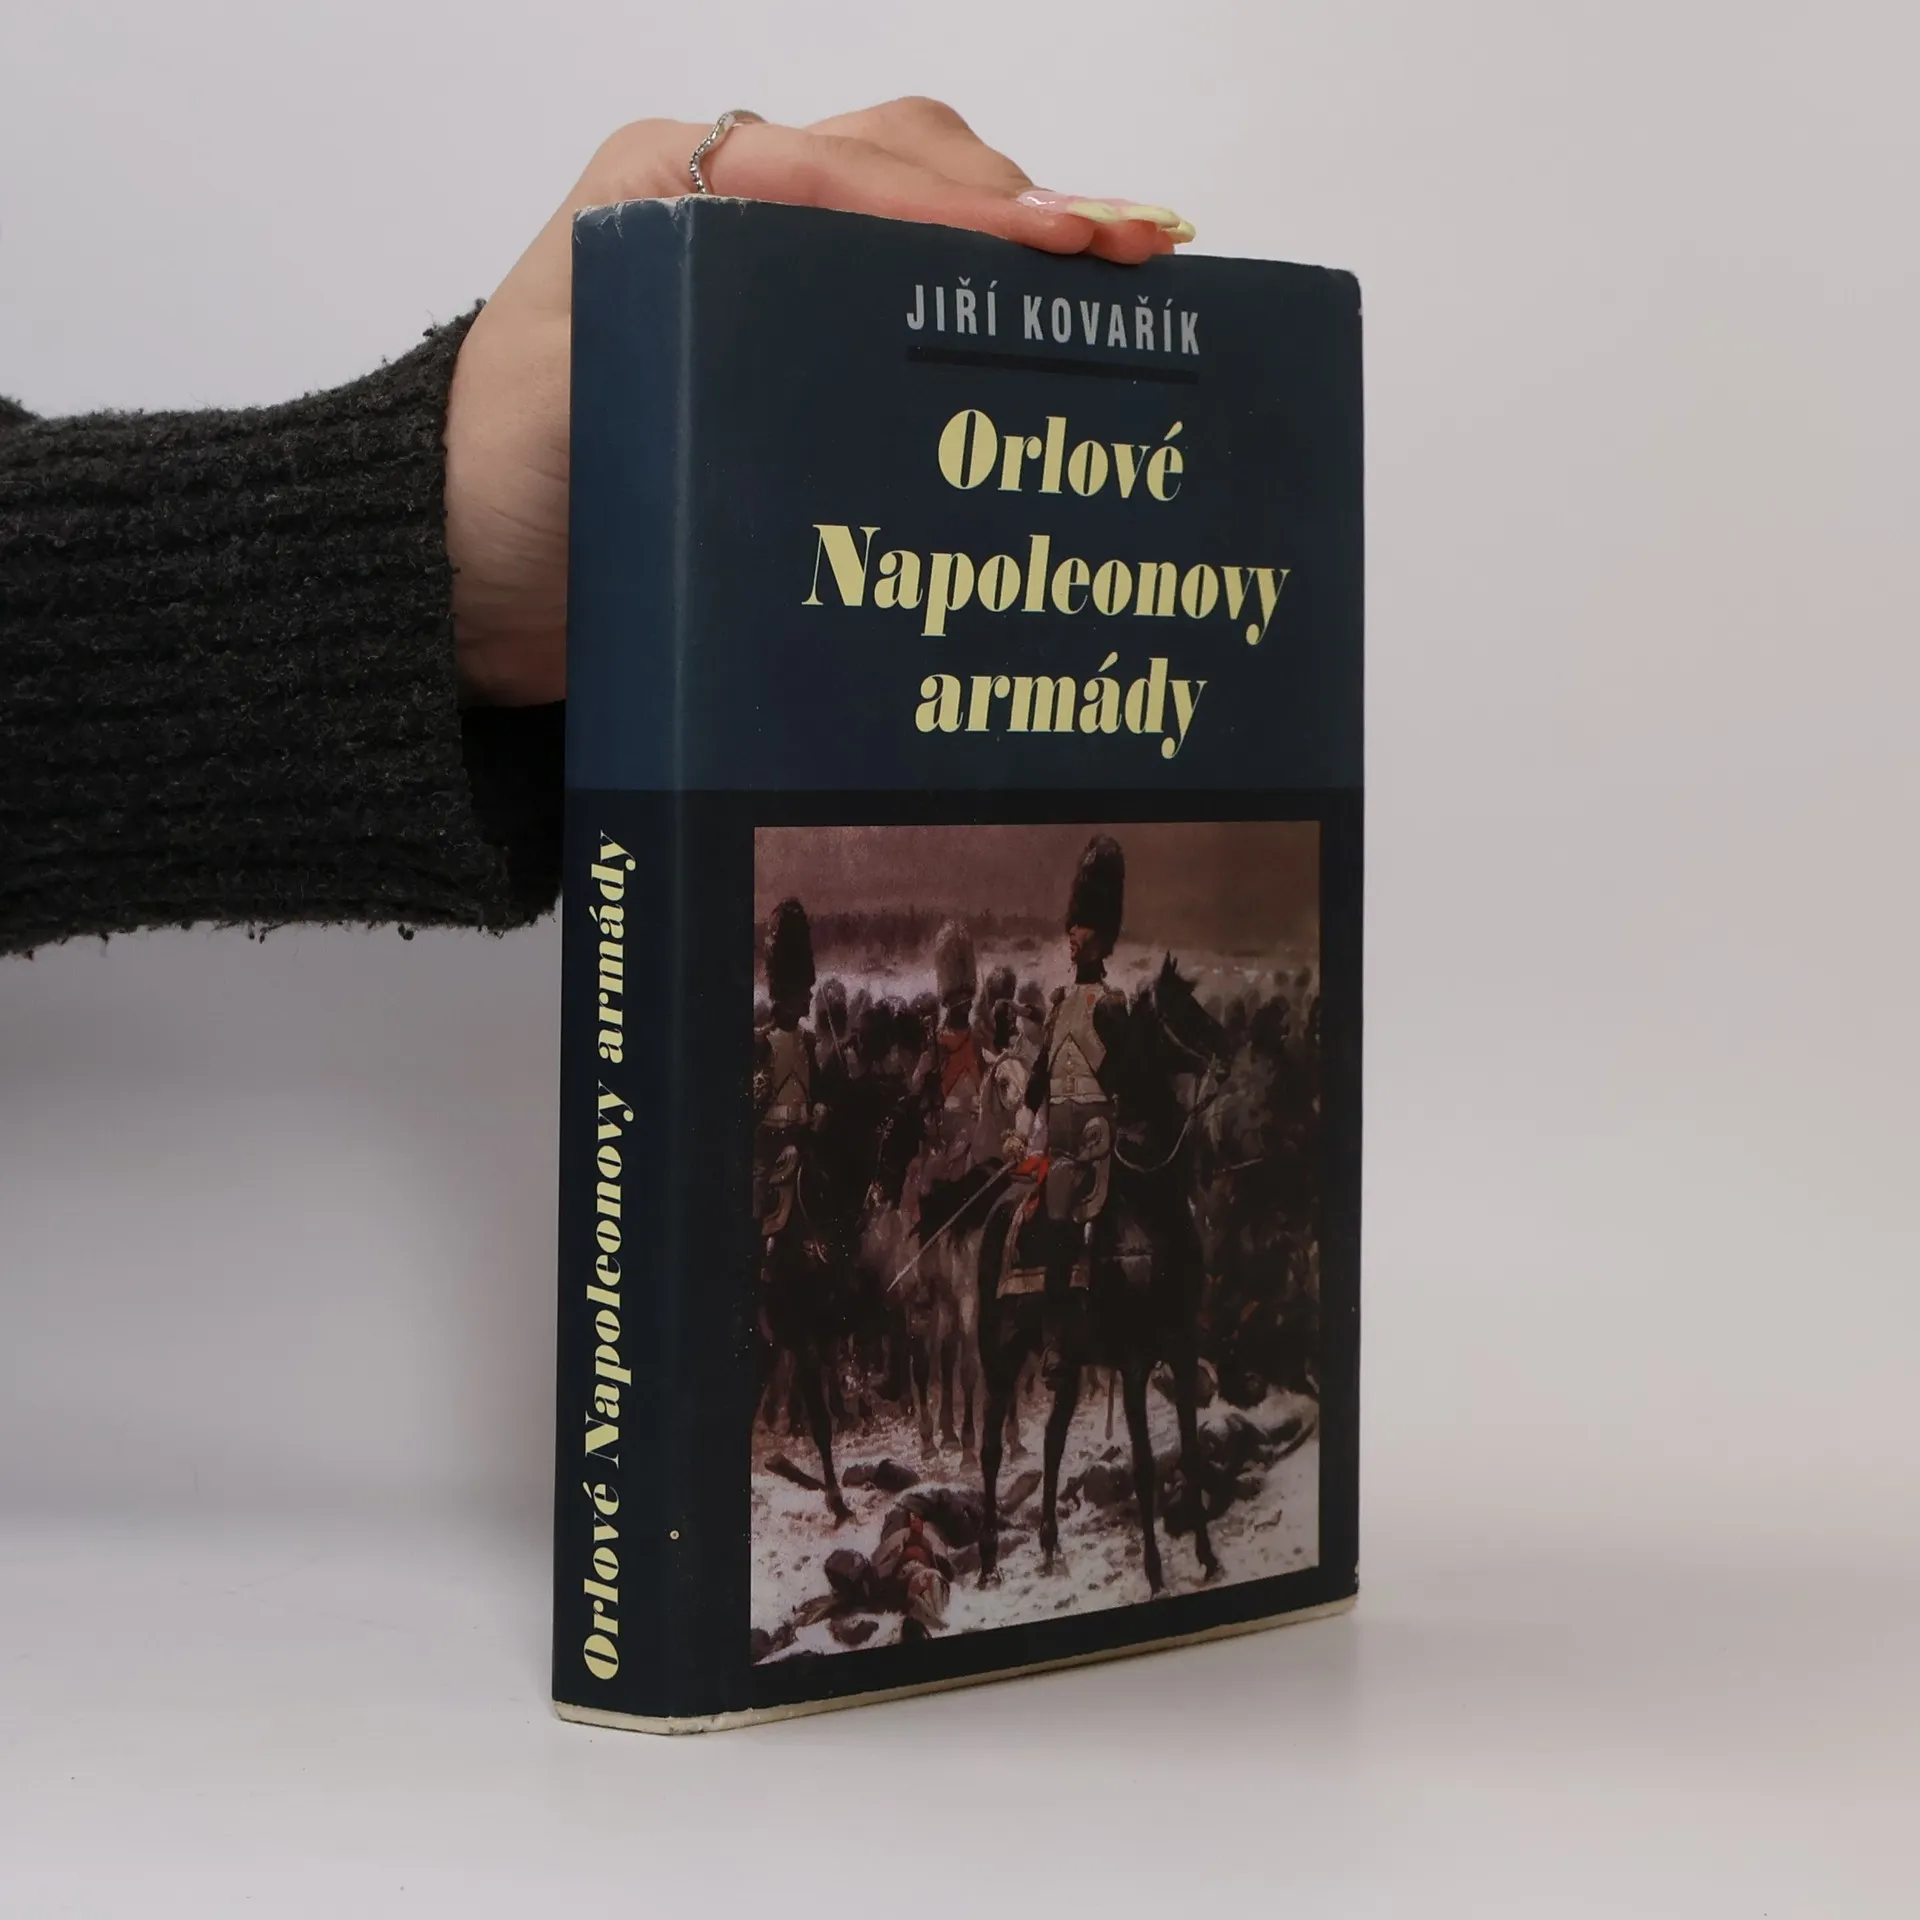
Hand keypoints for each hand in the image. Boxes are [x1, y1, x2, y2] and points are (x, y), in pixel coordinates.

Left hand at [444, 98, 1195, 706]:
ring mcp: (766, 284)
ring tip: (1116, 287)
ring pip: (920, 224)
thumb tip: (859, 296)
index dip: (972, 207)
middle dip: (1023, 204)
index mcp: (677, 187)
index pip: (855, 170)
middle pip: (909, 166)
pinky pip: (900, 308)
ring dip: (1016, 248)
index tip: (1077, 244)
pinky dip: (979, 314)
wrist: (463, 580)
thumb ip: (696, 315)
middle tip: (1132, 258)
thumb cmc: (501, 485)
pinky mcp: (787, 359)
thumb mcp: (587, 385)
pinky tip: (1043, 349)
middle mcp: (731, 213)